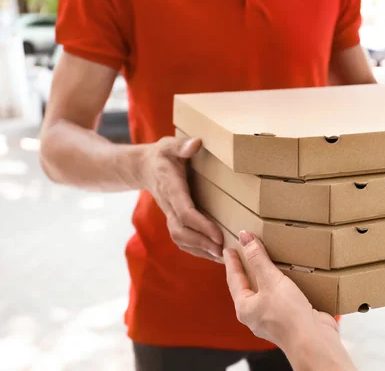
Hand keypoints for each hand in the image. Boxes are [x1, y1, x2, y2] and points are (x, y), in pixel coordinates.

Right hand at [140, 137, 223, 261]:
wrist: (143, 167)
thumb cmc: (162, 155)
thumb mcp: (170, 145)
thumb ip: (182, 145)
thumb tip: (196, 143)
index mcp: (171, 188)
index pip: (184, 212)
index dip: (201, 226)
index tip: (218, 234)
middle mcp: (169, 205)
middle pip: (181, 231)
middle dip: (202, 243)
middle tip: (224, 251)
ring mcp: (169, 214)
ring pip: (180, 239)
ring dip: (200, 250)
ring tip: (223, 256)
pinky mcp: (173, 219)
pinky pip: (182, 240)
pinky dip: (196, 250)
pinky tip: (213, 254)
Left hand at [223, 231, 337, 347]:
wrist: (313, 340)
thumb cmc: (288, 316)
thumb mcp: (271, 280)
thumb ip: (258, 258)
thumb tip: (245, 238)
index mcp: (245, 308)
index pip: (234, 279)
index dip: (232, 262)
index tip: (229, 249)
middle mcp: (257, 315)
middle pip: (248, 287)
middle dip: (248, 270)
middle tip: (245, 254)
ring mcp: (273, 318)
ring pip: (266, 293)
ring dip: (267, 277)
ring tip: (268, 263)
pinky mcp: (290, 319)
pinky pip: (283, 298)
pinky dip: (284, 285)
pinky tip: (291, 278)